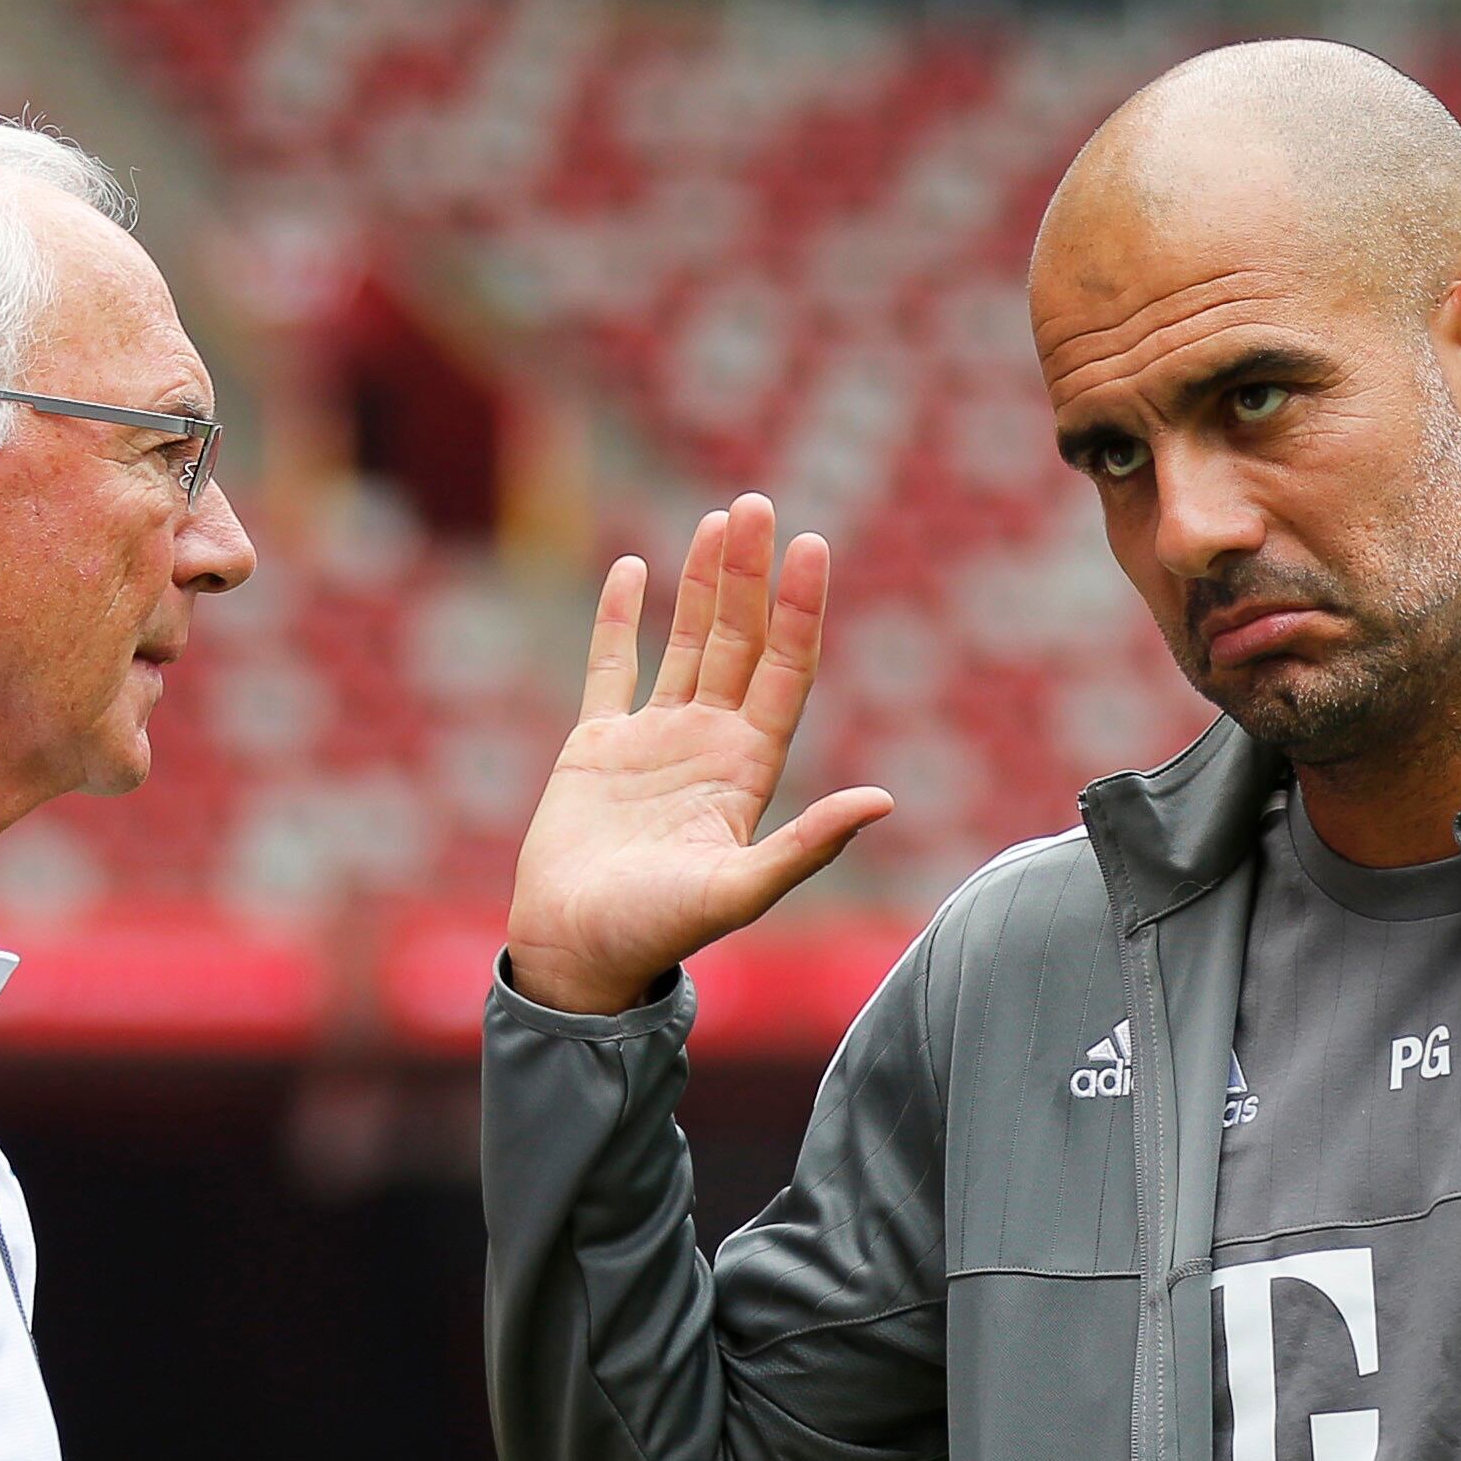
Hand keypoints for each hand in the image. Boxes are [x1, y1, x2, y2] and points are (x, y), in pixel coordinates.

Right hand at [503, 492, 894, 1015]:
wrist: (576, 955)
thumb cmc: (655, 932)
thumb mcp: (738, 890)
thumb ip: (808, 845)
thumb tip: (884, 801)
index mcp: (748, 771)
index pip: (785, 671)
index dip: (801, 610)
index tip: (811, 545)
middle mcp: (708, 746)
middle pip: (740, 642)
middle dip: (750, 576)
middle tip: (756, 505)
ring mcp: (653, 742)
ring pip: (686, 643)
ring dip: (702, 584)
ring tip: (718, 518)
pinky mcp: (596, 746)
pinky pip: (611, 667)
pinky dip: (620, 618)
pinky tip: (632, 568)